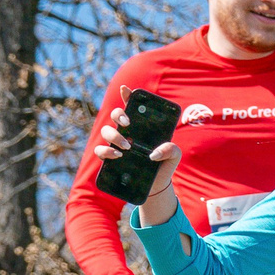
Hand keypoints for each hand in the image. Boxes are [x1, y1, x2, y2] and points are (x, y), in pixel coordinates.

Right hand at [94, 106, 183, 226]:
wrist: (156, 185)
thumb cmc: (164, 164)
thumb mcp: (174, 155)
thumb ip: (170, 149)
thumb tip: (154, 153)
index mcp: (140, 126)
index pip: (131, 106)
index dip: (127, 95)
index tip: (125, 89)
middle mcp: (126, 132)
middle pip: (115, 114)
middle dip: (119, 114)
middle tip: (128, 123)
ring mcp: (116, 144)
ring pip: (106, 131)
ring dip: (114, 135)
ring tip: (127, 146)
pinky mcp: (109, 159)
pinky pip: (100, 150)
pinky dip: (106, 151)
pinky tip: (117, 155)